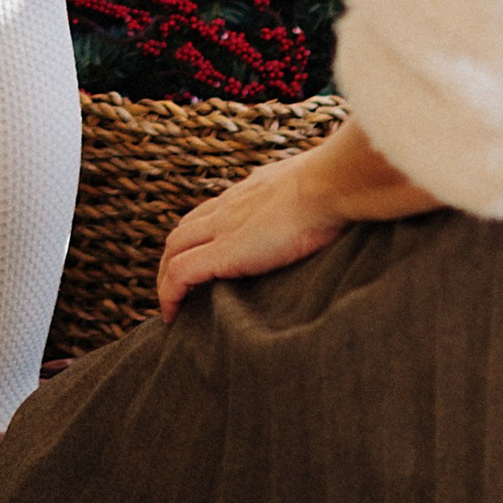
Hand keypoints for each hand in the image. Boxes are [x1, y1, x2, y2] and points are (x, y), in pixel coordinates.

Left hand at [156, 142, 349, 320]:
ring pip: (173, 252)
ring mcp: (222, 228)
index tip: (200, 259)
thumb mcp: (317, 189)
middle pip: (183, 232)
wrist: (331, 186)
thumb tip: (331, 212)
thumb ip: (311, 199)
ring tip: (171, 307)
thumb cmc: (336, 189)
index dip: (199, 236)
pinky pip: (180, 274)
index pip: (212, 212)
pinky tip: (171, 316)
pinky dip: (169, 294)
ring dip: (166, 278)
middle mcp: (229, 206)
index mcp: (250, 191)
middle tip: (176, 287)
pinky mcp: (223, 253)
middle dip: (173, 258)